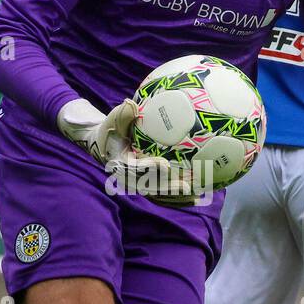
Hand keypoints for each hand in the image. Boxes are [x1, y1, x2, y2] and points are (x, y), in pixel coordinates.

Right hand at [57, 98, 196, 204]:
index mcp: (119, 162)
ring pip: (158, 193)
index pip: (134, 168)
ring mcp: (138, 183)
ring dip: (175, 195)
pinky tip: (195, 197)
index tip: (164, 165)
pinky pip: (162, 193)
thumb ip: (122, 115)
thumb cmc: (112, 129)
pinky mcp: (147, 185)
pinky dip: (176, 197)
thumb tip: (132, 106)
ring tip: (196, 195)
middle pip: (149, 186)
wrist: (107, 144)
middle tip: (186, 186)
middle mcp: (128, 177)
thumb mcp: (114, 120)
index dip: (148, 167)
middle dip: (167, 188)